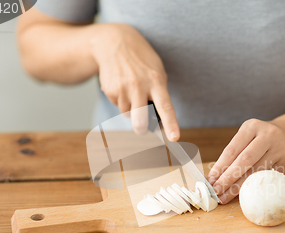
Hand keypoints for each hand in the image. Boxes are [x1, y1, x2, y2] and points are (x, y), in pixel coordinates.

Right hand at [91, 24, 178, 139]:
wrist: (114, 43)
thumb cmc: (141, 61)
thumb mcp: (157, 71)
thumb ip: (160, 93)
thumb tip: (159, 121)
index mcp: (156, 81)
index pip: (165, 107)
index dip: (171, 124)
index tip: (174, 137)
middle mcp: (139, 86)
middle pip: (140, 119)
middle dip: (141, 128)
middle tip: (142, 129)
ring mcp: (123, 88)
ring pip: (128, 114)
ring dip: (131, 109)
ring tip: (132, 91)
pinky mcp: (110, 90)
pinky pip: (118, 106)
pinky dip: (121, 101)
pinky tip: (121, 86)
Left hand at [207, 119, 284, 203]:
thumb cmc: (257, 140)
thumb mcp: (245, 138)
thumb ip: (232, 154)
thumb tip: (214, 178)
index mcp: (252, 126)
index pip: (232, 149)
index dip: (220, 166)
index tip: (210, 180)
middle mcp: (268, 135)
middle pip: (245, 160)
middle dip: (228, 178)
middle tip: (216, 191)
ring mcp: (279, 149)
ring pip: (256, 172)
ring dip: (238, 187)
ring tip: (224, 197)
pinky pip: (266, 178)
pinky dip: (253, 188)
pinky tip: (242, 196)